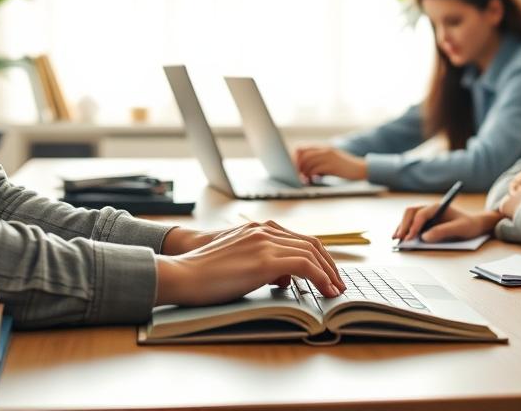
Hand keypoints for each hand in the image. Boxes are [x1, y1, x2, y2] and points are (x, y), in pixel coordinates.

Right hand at [154, 220, 345, 306]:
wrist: (182, 274)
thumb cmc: (205, 274)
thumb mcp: (239, 261)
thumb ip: (262, 263)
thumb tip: (283, 278)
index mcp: (258, 229)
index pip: (300, 239)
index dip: (318, 257)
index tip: (327, 274)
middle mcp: (264, 231)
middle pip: (311, 243)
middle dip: (329, 265)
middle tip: (337, 283)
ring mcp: (264, 243)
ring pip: (311, 253)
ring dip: (328, 273)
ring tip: (335, 291)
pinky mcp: (264, 260)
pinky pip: (304, 265)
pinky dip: (320, 278)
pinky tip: (325, 291)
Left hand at [293, 145, 366, 182]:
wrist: (359, 168)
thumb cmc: (343, 167)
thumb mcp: (329, 161)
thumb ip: (318, 161)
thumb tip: (303, 168)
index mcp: (323, 147)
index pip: (302, 147)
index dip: (295, 157)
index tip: (293, 166)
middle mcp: (325, 149)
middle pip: (304, 155)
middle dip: (297, 166)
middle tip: (296, 175)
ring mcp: (329, 157)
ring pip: (309, 162)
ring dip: (304, 172)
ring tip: (304, 179)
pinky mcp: (332, 166)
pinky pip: (316, 169)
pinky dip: (311, 175)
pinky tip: (312, 180)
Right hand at [393, 204, 502, 242]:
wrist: (475, 224)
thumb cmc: (469, 225)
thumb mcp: (460, 229)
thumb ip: (443, 232)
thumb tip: (425, 237)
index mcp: (438, 206)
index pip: (421, 214)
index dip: (414, 226)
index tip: (409, 238)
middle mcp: (430, 208)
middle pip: (411, 212)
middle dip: (403, 225)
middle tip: (399, 238)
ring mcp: (426, 215)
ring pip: (408, 217)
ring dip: (401, 227)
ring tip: (395, 239)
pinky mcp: (425, 222)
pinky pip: (411, 223)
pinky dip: (404, 229)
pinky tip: (400, 237)